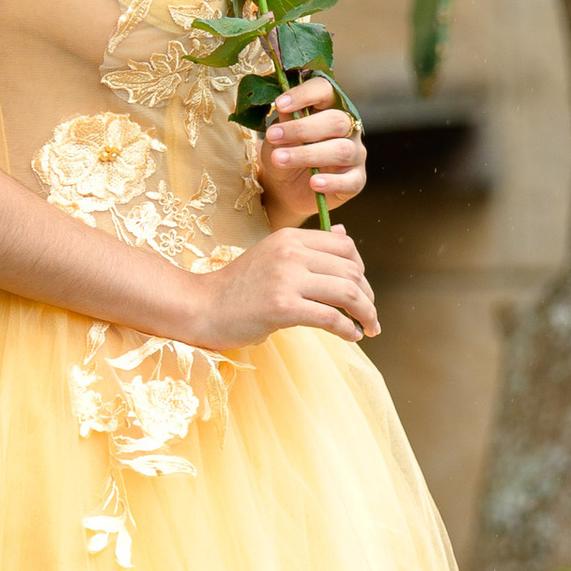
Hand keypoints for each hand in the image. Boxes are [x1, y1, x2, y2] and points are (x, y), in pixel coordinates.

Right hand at [185, 222, 379, 349]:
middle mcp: (291, 252)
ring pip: (347, 293)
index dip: (360, 269)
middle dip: (368, 296)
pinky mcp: (282, 307)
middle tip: (369, 315)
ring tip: (369, 328)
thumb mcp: (273, 256)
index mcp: (290, 237)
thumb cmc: (238, 288)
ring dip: (366, 313)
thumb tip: (344, 234)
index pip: (345, 245)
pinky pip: (331, 317)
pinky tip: (350, 336)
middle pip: (351, 270)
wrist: (201, 308)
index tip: (362, 290)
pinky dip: (347, 329)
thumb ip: (307, 248)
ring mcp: (286, 278)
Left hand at [257, 74, 367, 223]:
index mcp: (329, 108)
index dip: (304, 94)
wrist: (285, 188)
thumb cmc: (284, 152)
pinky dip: (332, 182)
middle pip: (336, 121)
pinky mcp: (356, 180)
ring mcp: (355, 154)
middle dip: (302, 128)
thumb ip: (284, 123)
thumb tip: (284, 109)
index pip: (325, 91)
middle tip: (272, 136)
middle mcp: (348, 128)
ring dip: (307, 154)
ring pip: (342, 150)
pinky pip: (350, 181)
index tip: (279, 104)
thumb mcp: (277, 137)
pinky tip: (314, 183)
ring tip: (279, 160)